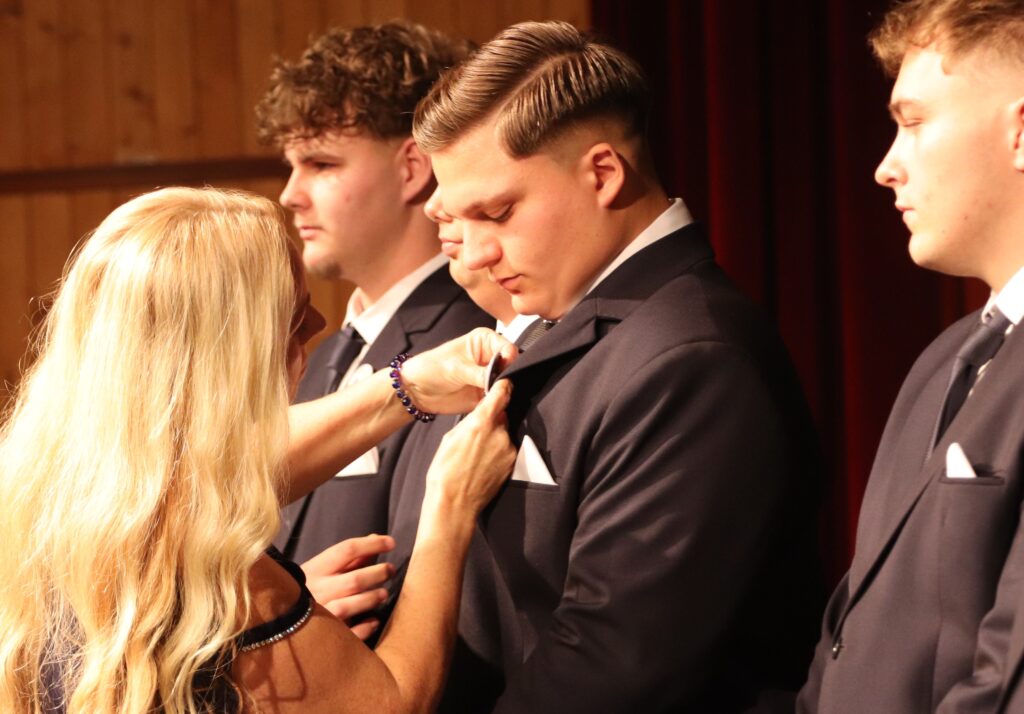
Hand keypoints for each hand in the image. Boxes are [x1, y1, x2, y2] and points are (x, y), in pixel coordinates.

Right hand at [300, 534, 395, 640]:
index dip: (372, 544)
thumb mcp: (322, 569)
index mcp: (315, 570)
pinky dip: (365, 627)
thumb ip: (349, 557)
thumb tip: (376, 537)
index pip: (346, 550)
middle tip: (390, 570)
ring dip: (372, 598)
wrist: (275, 621)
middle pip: (354, 580)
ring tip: (383, 594)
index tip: (391, 542)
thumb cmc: (307, 588)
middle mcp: (316, 591)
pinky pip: (349, 634)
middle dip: (377, 573)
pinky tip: (373, 620)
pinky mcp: (324, 639)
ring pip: (350, 606)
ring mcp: (319, 616)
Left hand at [401, 328, 517, 414]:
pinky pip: (500, 398)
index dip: (510, 360)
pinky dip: (499, 402)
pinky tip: (494, 405)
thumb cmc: (432, 368)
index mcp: (486, 341)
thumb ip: (482, 374)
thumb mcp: (457, 368)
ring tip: (495, 396)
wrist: (417, 390)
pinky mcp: (487, 394)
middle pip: (512, 366)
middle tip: (502, 387)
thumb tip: (503, 381)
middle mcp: (491, 357)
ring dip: (505, 391)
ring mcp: (491, 376)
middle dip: (510, 377)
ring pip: (509, 383)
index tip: (505, 371)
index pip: (508, 348)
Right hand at [423, 379, 516, 516]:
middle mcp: (499, 433)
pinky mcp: (512, 463)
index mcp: (481, 422)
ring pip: (504, 433)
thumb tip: (479, 415)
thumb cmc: (445, 471)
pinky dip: (497, 451)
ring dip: (494, 437)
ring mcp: (508, 449)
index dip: (504, 386)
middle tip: (476, 433)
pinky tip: (482, 463)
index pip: (501, 394)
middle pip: (501, 416)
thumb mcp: (450, 438)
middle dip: (492, 420)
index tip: (505, 382)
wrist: (454, 502)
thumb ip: (469, 422)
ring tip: (476, 453)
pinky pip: (506, 449)